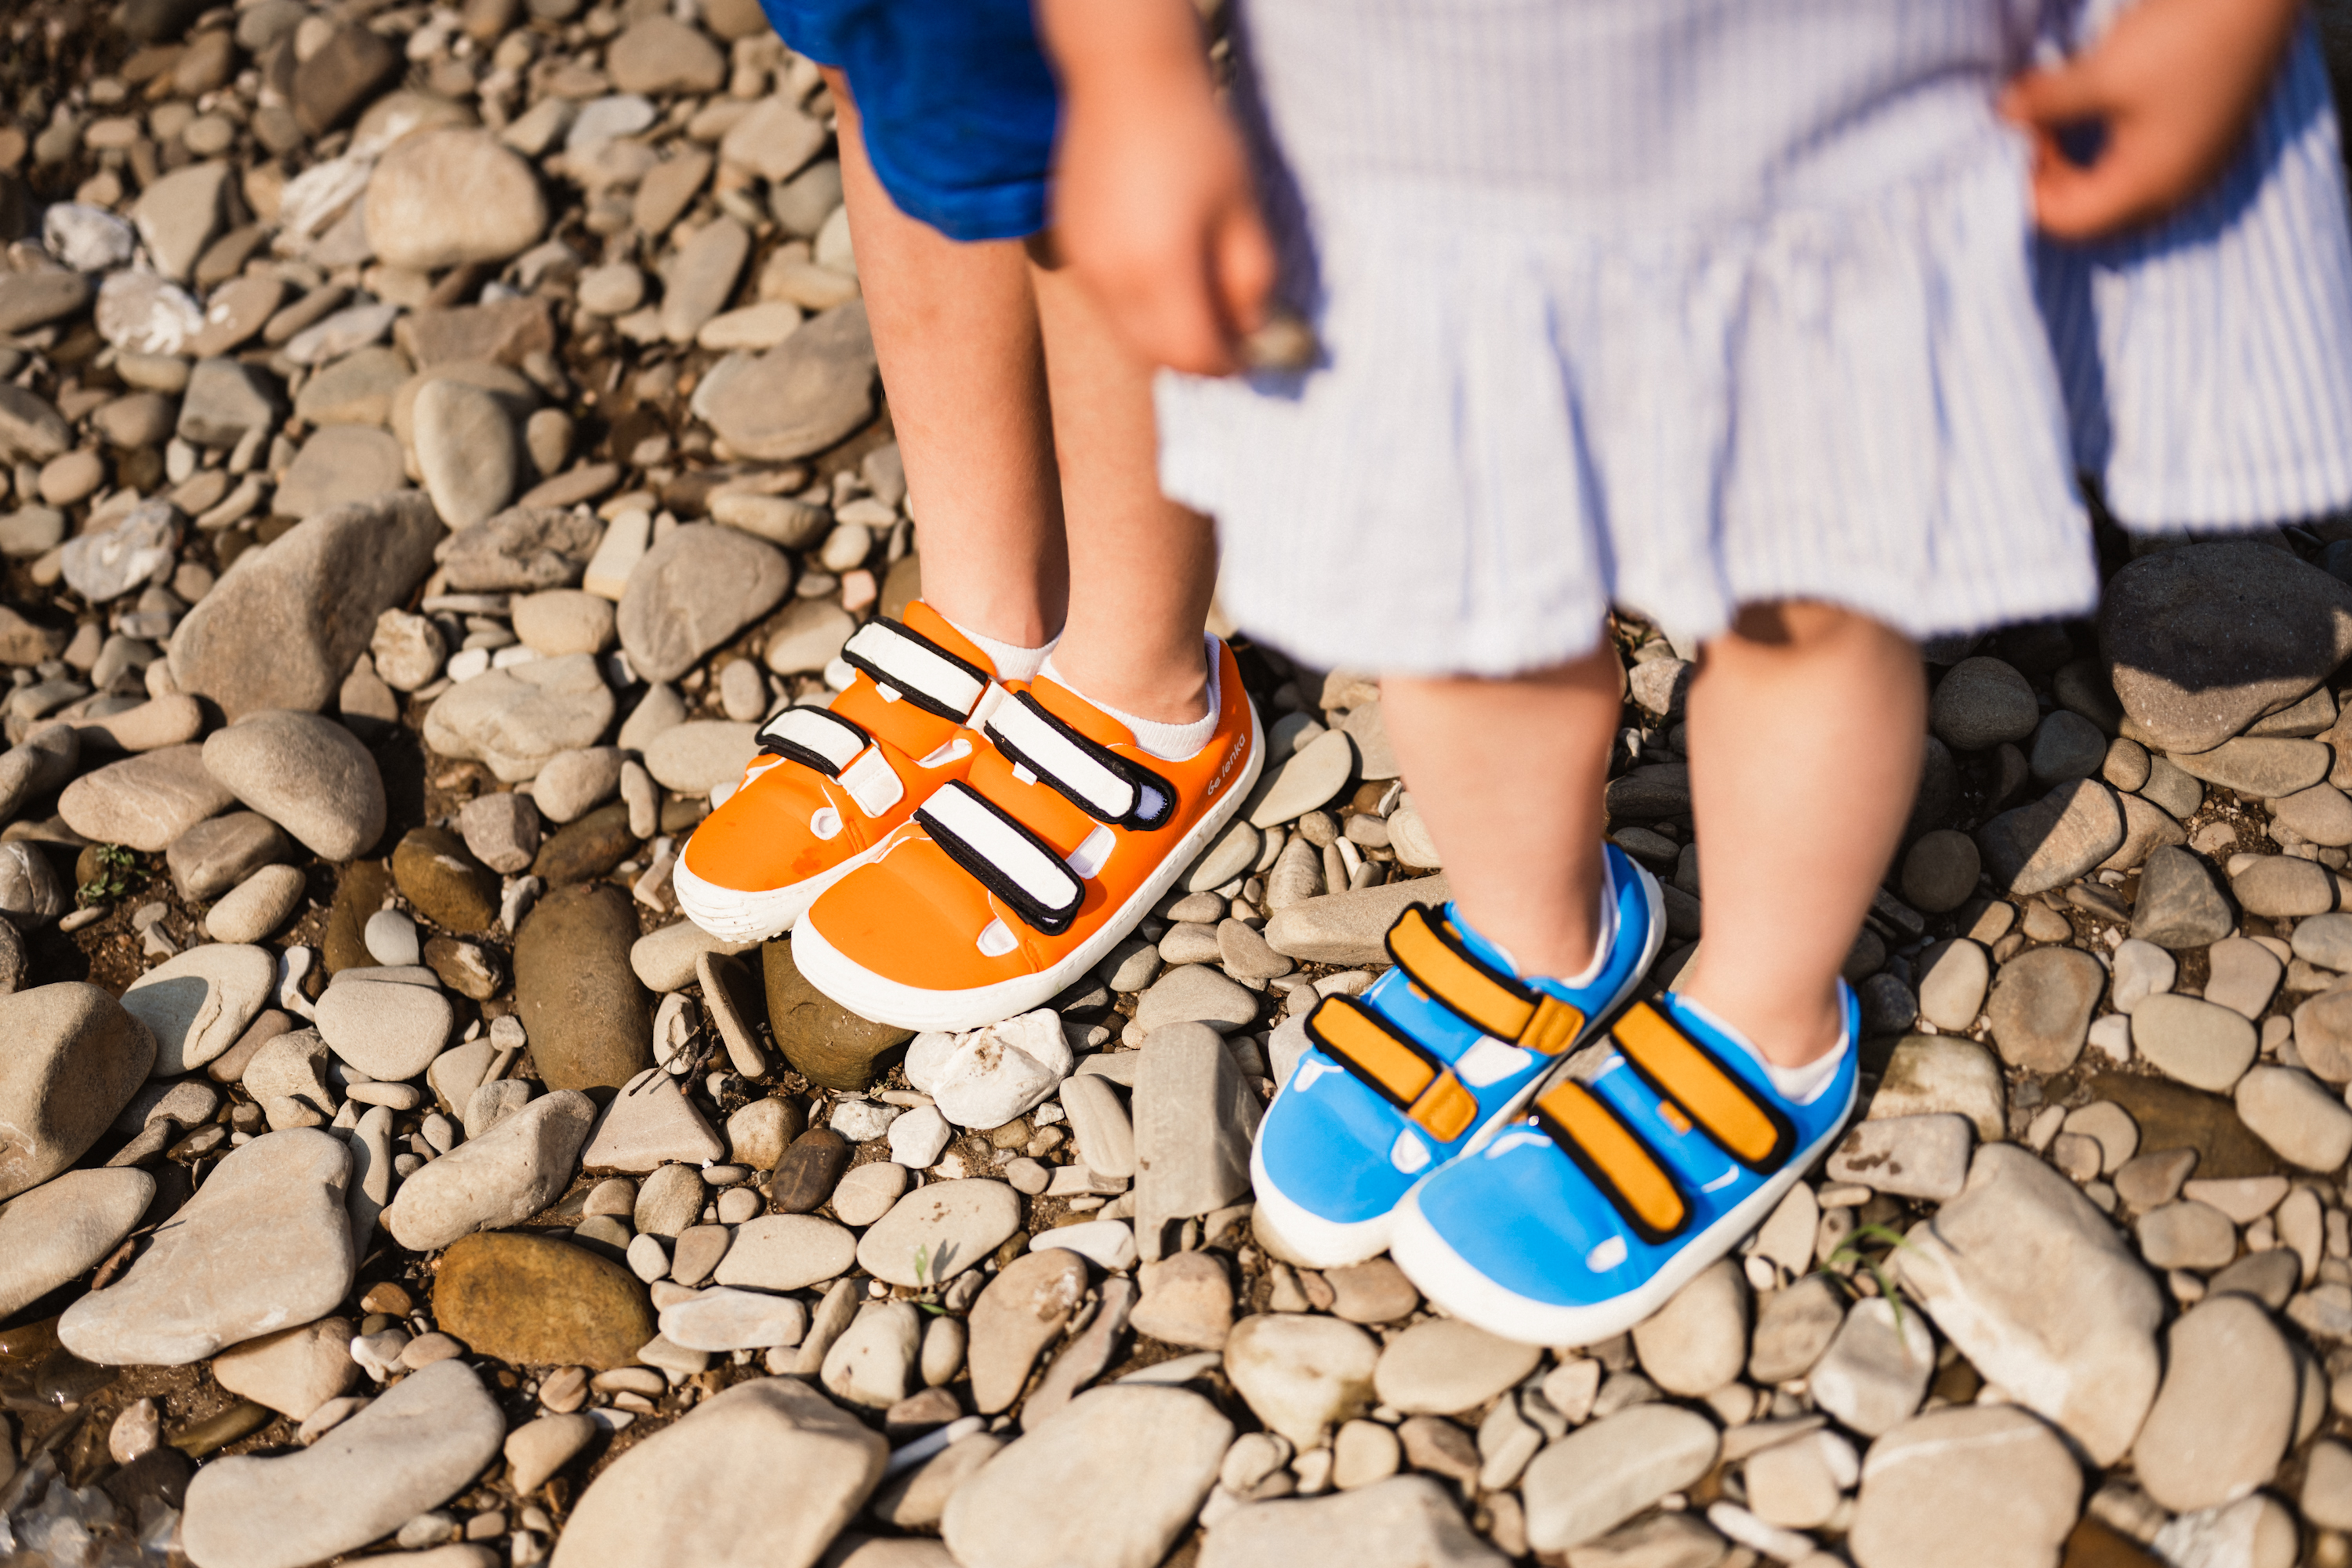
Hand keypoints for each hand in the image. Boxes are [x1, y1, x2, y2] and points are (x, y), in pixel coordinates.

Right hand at [1037, 0, 1275, 373]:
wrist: (1126, 77)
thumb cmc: (1194, 135)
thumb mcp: (1242, 209)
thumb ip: (1250, 279)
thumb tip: (1248, 328)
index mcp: (1160, 270)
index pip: (1194, 354)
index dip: (1226, 364)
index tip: (1250, 356)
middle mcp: (1113, 278)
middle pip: (1156, 356)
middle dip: (1195, 358)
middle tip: (1227, 341)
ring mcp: (1085, 264)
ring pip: (1126, 334)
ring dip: (1163, 337)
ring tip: (1199, 307)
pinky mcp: (1071, 245)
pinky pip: (1106, 301)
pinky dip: (1136, 308)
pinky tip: (1163, 275)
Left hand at [2000, 0, 2301, 240]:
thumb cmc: (2184, 36)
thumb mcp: (2102, 74)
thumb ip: (2046, 104)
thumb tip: (2002, 114)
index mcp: (2151, 185)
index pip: (2067, 223)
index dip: (2029, 191)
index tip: (2019, 141)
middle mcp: (2177, 191)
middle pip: (2091, 215)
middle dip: (2052, 181)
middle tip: (2034, 131)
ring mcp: (2196, 169)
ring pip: (2117, 194)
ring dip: (2078, 166)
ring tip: (2058, 120)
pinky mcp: (2206, 144)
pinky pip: (2145, 172)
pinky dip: (2109, 154)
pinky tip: (2097, 113)